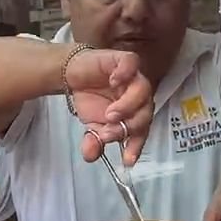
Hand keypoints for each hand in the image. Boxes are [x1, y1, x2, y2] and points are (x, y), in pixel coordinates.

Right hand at [64, 48, 153, 165]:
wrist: (74, 75)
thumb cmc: (90, 99)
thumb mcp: (91, 126)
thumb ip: (93, 141)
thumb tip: (90, 156)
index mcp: (135, 115)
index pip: (141, 132)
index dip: (135, 146)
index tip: (127, 160)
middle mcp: (139, 97)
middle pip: (146, 113)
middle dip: (128, 127)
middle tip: (108, 132)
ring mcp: (133, 78)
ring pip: (142, 90)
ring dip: (128, 105)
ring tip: (110, 114)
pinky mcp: (123, 60)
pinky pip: (131, 63)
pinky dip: (125, 73)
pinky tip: (113, 81)